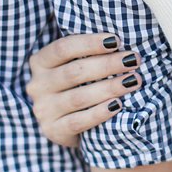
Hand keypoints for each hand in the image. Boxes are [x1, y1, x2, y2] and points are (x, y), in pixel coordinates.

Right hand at [27, 33, 142, 146]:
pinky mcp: (53, 130)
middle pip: (74, 72)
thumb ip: (87, 54)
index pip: (63, 48)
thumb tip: (120, 40)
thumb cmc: (77, 85)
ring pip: (78, 97)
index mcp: (40, 62)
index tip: (116, 41)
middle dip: (108, 64)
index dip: (90, 43)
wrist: (65, 124)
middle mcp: (37, 85)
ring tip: (133, 81)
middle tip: (133, 60)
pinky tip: (118, 105)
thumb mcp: (73, 65)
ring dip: (109, 88)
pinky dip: (100, 112)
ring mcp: (43, 110)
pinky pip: (79, 122)